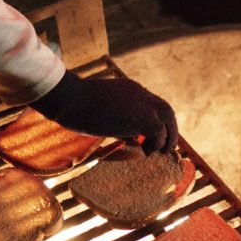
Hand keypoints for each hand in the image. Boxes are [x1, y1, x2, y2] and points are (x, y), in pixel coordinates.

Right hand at [31, 71, 179, 153]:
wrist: (71, 98)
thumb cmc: (76, 105)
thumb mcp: (101, 110)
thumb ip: (117, 120)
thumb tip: (128, 137)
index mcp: (129, 89)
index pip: (150, 104)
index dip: (154, 120)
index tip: (150, 135)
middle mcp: (140, 93)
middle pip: (165, 109)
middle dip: (169, 128)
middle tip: (165, 146)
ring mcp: (142, 103)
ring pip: (167, 118)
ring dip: (168, 136)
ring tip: (162, 151)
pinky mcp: (141, 117)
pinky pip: (159, 131)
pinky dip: (157, 142)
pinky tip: (146, 151)